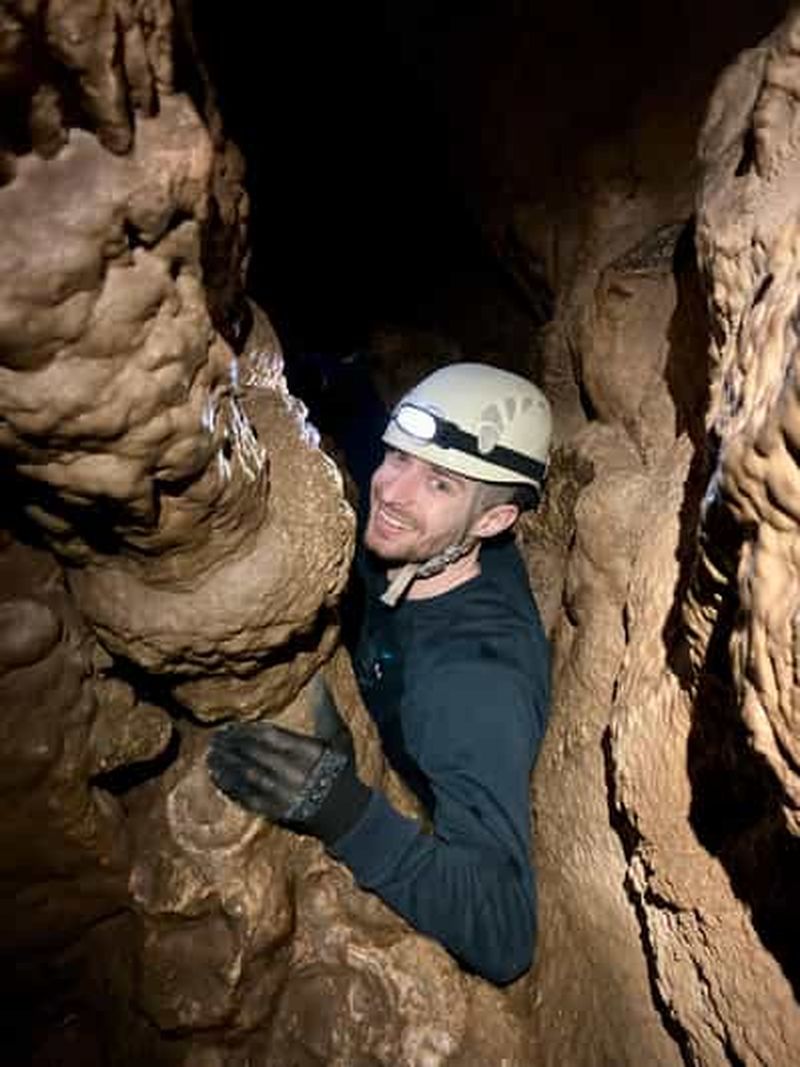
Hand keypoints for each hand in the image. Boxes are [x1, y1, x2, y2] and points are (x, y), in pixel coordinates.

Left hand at [207, 688, 369, 844]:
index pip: (271, 736)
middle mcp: (294, 771)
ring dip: (227, 765)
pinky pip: (248, 797)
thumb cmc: (339, 769)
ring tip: (210, 756)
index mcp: (308, 751)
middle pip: (255, 754)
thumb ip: (325, 709)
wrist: (345, 812)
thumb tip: (320, 681)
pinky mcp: (275, 811)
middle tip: (215, 738)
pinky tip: (218, 778)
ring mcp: (283, 793)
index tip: (231, 726)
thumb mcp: (338, 737)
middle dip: (233, 745)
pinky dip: (231, 787)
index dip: (248, 730)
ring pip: (248, 775)